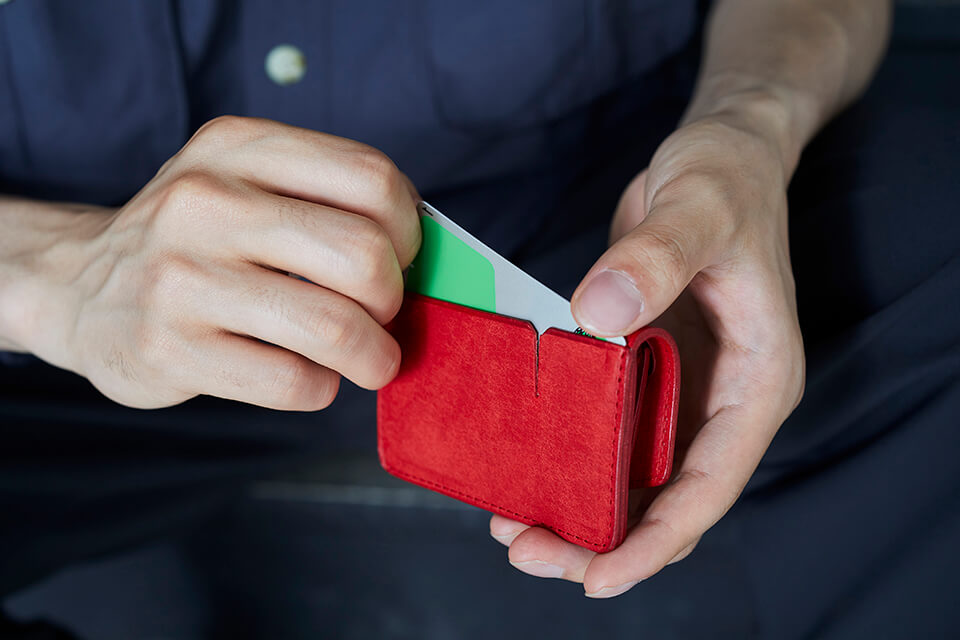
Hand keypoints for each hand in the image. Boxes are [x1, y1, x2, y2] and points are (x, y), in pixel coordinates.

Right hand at [14, 116, 419, 409]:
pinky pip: (294, 382)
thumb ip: (325, 205)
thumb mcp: (245, 188)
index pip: (372, 178)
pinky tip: (309, 377)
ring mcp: (182, 278)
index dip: (409, 230)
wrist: (80, 287)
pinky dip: (323, 388)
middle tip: (381, 314)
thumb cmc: (196, 242)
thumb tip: (427, 261)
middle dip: (393, 299)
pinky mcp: (170, 350)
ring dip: (374, 357)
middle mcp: (206, 202)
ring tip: (368, 360)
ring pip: (334, 328)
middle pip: (363, 255)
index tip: (401, 258)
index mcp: (238, 147)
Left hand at [490, 114, 804, 595]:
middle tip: (525, 549)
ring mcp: (683, 386)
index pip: (710, 484)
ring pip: (635, 476)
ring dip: (580, 508)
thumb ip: (655, 255)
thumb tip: (600, 313)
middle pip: (667, 499)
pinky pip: (610, 432)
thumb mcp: (699, 205)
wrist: (722, 152)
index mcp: (755, 380)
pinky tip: (522, 465)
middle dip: (602, 539)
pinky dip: (571, 457)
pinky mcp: (648, 368)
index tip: (598, 578)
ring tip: (511, 525)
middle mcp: (720, 398)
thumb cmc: (726, 176)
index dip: (656, 541)